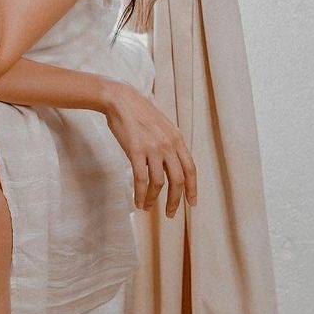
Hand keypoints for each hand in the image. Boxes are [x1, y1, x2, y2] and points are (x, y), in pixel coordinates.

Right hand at [102, 81, 196, 217]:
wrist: (120, 100)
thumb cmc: (139, 114)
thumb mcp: (162, 127)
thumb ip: (170, 145)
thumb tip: (172, 166)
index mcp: (177, 139)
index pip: (190, 169)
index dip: (192, 189)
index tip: (192, 203)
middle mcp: (169, 144)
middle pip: (178, 180)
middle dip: (175, 200)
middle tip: (171, 213)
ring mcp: (153, 148)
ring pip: (159, 182)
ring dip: (154, 199)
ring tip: (148, 207)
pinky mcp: (136, 150)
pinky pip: (141, 179)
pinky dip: (141, 194)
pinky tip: (138, 201)